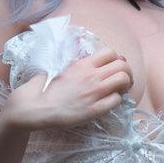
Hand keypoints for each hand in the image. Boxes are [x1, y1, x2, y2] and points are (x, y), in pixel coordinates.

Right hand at [3, 48, 132, 131]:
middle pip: (122, 65)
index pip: (111, 52)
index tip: (114, 67)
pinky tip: (110, 103)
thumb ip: (73, 65)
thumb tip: (79, 63)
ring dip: (126, 85)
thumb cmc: (44, 91)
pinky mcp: (94, 109)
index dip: (117, 59)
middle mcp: (91, 75)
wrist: (36, 109)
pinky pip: (117, 100)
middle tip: (123, 81)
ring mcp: (94, 92)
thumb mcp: (59, 69)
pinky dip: (117, 100)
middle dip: (127, 72)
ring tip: (121, 91)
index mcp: (82, 64)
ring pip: (123, 80)